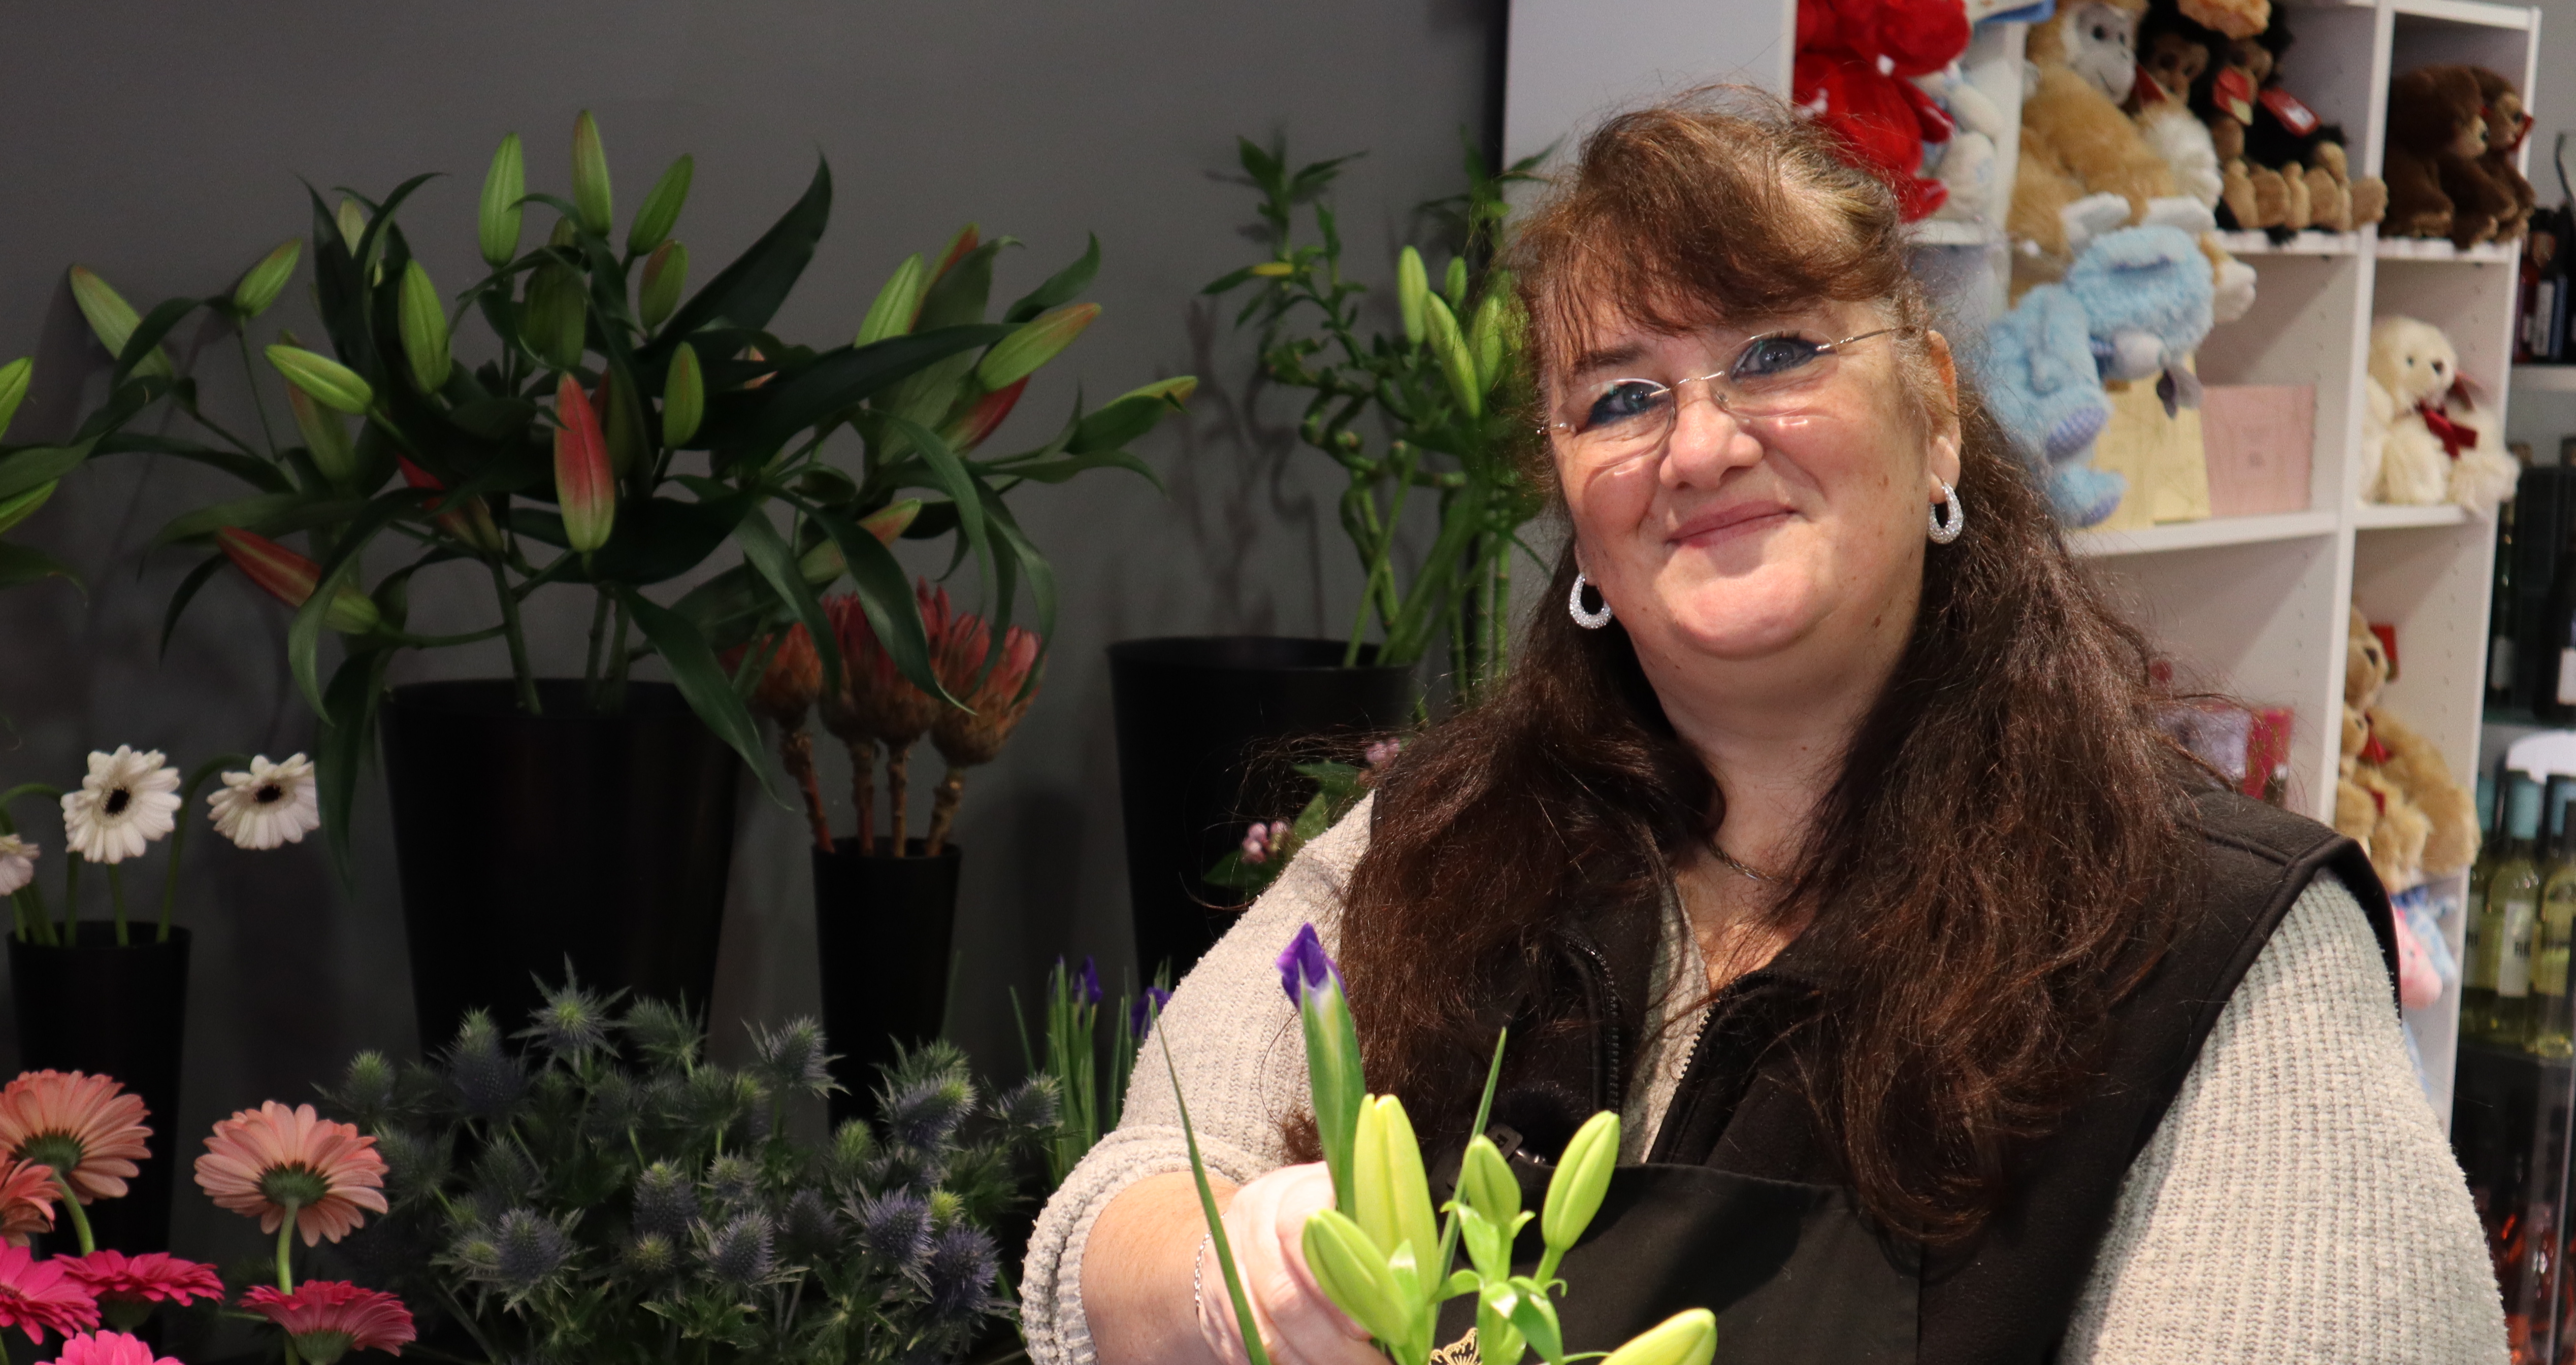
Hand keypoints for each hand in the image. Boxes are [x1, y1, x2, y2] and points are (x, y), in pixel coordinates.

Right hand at [1195, 1163, 1382, 1364]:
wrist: (1240, 1233)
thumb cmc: (1313, 1225)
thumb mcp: (1339, 1208)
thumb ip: (1367, 1231)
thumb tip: (1408, 1278)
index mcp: (1286, 1193)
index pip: (1302, 1228)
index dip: (1338, 1279)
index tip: (1371, 1321)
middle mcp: (1248, 1227)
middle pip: (1284, 1295)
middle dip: (1332, 1342)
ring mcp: (1224, 1269)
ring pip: (1264, 1331)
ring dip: (1309, 1363)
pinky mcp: (1212, 1308)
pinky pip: (1245, 1349)